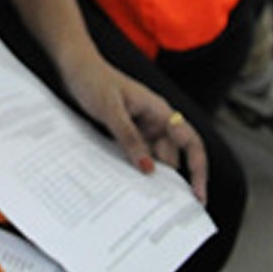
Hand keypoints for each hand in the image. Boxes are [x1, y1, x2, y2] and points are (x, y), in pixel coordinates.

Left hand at [61, 58, 207, 202]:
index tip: (198, 195)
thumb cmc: (93, 79)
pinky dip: (134, 165)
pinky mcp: (127, 131)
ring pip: (153, 158)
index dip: (199, 168)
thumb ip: (128, 137)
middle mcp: (155, 120)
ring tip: (138, 196)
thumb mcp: (110, 109)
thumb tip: (148, 169)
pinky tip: (125, 180)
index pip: (191, 141)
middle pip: (171, 156)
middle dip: (168, 180)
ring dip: (148, 173)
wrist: (73, 66)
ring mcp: (141, 126)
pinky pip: (136, 153)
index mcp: (159, 111)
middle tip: (158, 205)